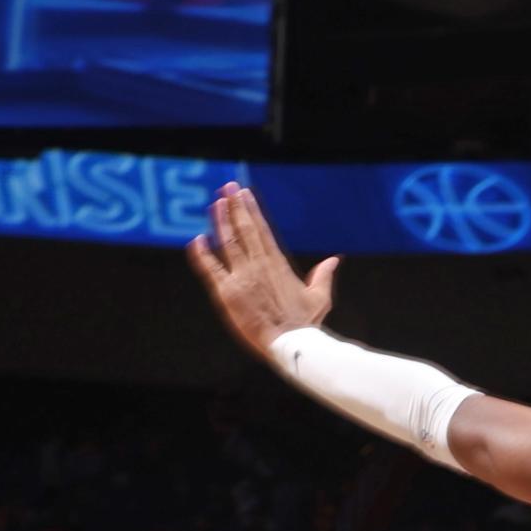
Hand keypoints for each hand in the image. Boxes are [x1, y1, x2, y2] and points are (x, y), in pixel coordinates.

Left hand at [186, 183, 338, 361]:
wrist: (291, 344)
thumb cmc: (305, 324)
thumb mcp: (319, 297)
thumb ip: (323, 276)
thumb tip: (334, 260)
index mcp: (277, 264)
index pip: (261, 230)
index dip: (251, 210)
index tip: (244, 194)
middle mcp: (258, 265)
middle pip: (244, 229)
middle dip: (235, 206)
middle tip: (227, 187)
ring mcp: (241, 277)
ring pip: (227, 242)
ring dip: (220, 221)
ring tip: (215, 203)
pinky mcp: (227, 292)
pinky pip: (210, 268)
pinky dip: (202, 254)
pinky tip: (196, 239)